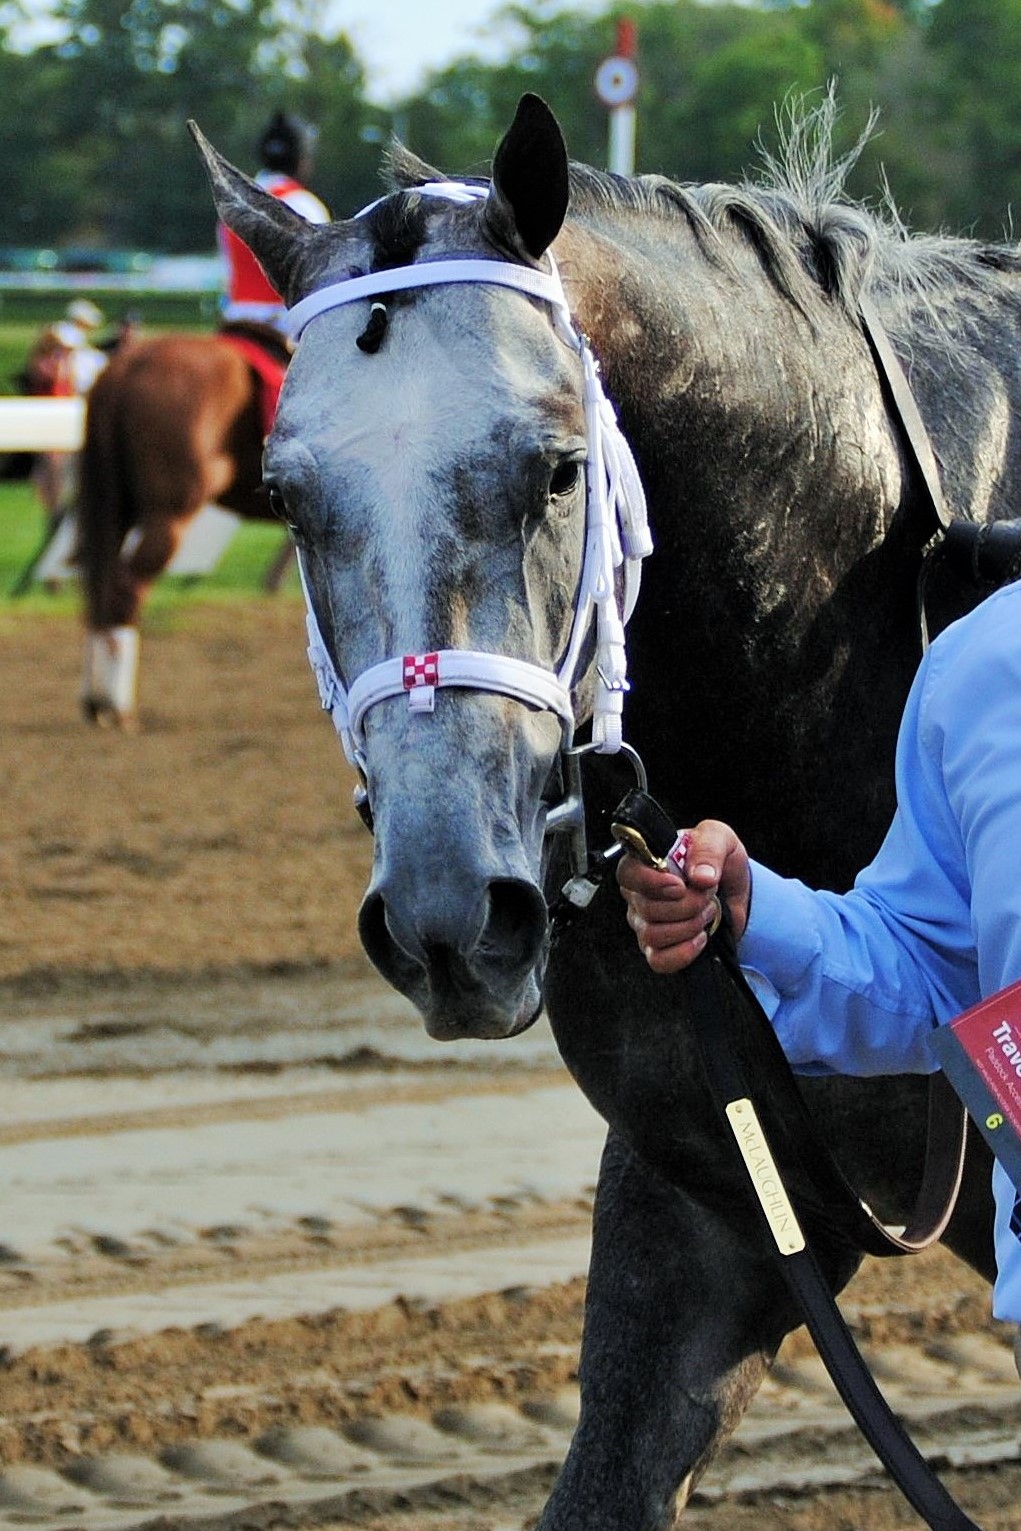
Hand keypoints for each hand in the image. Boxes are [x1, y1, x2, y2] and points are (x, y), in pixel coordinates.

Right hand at [616, 819, 751, 972]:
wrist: (735, 893)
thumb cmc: (718, 862)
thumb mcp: (720, 838)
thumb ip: (709, 848)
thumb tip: (700, 875)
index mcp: (646, 862)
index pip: (627, 873)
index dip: (651, 882)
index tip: (680, 885)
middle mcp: (639, 894)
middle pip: (647, 908)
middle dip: (687, 905)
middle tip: (706, 896)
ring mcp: (645, 924)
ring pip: (653, 935)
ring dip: (689, 926)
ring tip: (706, 913)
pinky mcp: (658, 949)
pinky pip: (659, 961)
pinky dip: (684, 953)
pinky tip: (700, 937)